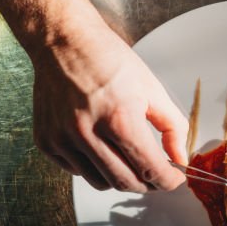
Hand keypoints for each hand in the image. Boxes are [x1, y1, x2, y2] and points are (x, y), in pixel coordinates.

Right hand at [0, 0, 187, 191]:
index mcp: (119, 119)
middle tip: (155, 173)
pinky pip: (77, 171)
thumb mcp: (152, 89)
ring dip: (120, 177)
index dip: (168, 181)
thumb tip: (179, 159)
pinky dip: (94, 167)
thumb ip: (173, 128)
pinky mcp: (46, 142)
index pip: (150, 169)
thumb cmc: (108, 60)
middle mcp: (88, 133)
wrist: (64, 42)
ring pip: (100, 182)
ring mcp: (63, 139)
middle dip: (147, 183)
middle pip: (126, 182)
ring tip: (128, 159)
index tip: (174, 179)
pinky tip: (102, 148)